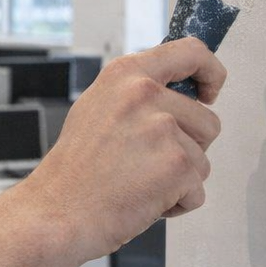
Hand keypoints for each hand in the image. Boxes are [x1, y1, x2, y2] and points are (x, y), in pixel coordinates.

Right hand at [19, 36, 225, 265]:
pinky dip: (176, 204)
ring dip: (179, 180)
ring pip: (203, 160)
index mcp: (126, 74)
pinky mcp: (177, 165)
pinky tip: (142, 201)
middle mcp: (145, 94)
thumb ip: (135, 95)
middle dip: (188, 149)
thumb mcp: (95, 109)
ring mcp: (162, 129)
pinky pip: (197, 190)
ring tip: (137, 183)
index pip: (191, 52)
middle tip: (144, 163)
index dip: (210, 72)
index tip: (209, 91)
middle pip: (207, 121)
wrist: (55, 213)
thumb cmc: (72, 172)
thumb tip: (175, 95)